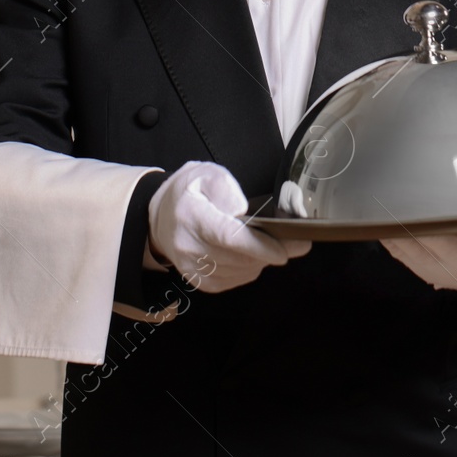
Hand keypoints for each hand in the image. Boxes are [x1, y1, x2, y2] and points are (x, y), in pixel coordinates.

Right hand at [148, 161, 310, 291]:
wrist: (160, 218)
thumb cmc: (188, 193)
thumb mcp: (206, 174)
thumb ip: (225, 187)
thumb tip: (242, 210)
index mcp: (191, 216)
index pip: (227, 237)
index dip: (258, 246)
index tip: (283, 250)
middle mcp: (188, 246)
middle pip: (239, 258)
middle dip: (271, 252)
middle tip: (295, 243)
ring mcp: (192, 268)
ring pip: (241, 272)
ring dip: (260, 260)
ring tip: (267, 243)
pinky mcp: (200, 282)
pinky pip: (235, 280)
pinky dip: (249, 269)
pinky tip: (249, 254)